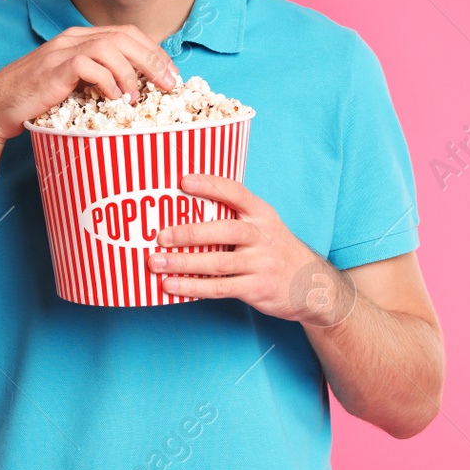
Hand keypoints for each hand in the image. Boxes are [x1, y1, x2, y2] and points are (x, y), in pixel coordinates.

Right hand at [0, 24, 180, 143]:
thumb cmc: (37, 100)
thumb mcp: (74, 85)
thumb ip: (99, 79)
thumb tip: (135, 91)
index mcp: (81, 38)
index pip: (128, 34)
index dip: (154, 52)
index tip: (171, 75)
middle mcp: (74, 38)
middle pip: (125, 37)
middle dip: (153, 60)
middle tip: (168, 84)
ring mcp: (62, 50)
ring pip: (111, 47)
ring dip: (132, 73)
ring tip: (138, 97)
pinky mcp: (54, 68)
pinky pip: (90, 65)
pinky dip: (108, 82)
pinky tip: (115, 100)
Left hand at [148, 174, 357, 326]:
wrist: (313, 286)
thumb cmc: (277, 251)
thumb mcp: (266, 227)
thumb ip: (235, 218)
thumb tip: (185, 212)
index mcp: (262, 214)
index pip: (236, 193)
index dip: (210, 186)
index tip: (183, 181)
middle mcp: (263, 237)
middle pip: (224, 231)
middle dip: (190, 232)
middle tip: (161, 236)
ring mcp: (261, 264)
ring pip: (218, 263)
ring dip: (184, 263)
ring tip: (156, 263)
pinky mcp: (257, 288)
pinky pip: (220, 288)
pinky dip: (193, 287)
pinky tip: (171, 287)